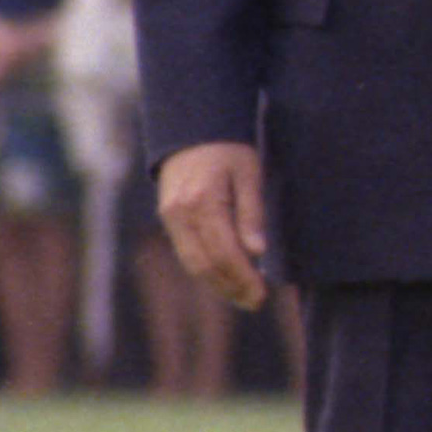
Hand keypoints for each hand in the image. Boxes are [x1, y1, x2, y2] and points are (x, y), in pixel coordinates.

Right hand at [155, 140, 271, 311]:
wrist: (192, 129)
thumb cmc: (229, 150)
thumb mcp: (250, 173)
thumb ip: (252, 212)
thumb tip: (258, 252)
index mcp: (203, 201)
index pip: (224, 252)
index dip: (244, 278)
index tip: (263, 294)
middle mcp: (180, 214)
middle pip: (206, 264)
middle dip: (232, 288)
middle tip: (256, 302)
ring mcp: (170, 218)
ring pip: (193, 263)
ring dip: (218, 285)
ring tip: (244, 298)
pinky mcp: (168, 219)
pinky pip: (187, 253)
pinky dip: (206, 270)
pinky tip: (226, 279)